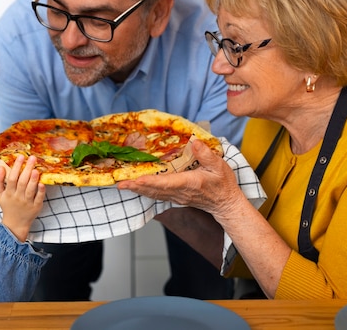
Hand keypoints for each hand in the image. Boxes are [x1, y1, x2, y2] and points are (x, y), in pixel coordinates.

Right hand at [0, 155, 44, 241]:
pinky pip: (38, 198)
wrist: (15, 223)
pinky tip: (42, 183)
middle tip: (32, 158)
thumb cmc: (8, 206)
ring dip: (33, 180)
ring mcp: (27, 202)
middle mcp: (18, 197)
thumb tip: (0, 167)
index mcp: (9, 193)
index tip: (21, 157)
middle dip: (27, 169)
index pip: (12, 178)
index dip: (16, 167)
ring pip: (30, 190)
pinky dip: (41, 191)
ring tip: (36, 169)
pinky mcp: (36, 207)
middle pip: (22, 182)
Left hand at [117, 139, 241, 217]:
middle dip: (137, 187)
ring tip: (123, 185)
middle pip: (155, 190)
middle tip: (120, 183)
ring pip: (154, 194)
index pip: (167, 183)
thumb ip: (205, 154)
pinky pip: (157, 195)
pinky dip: (145, 191)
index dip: (151, 182)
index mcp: (190, 183)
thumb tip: (194, 142)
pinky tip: (137, 188)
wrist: (225, 204)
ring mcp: (177, 197)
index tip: (137, 180)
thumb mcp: (219, 166)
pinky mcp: (176, 198)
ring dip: (138, 190)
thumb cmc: (223, 184)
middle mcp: (180, 192)